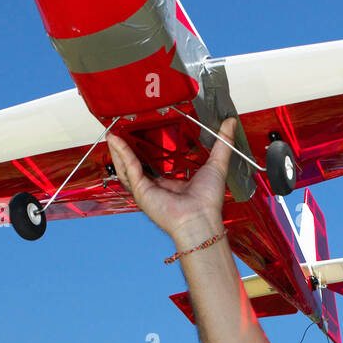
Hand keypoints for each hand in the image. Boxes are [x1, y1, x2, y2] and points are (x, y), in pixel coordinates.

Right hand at [108, 118, 235, 246]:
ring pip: (126, 167)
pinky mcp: (141, 192)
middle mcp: (156, 188)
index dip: (145, 150)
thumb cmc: (208, 202)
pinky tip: (116, 140)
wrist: (201, 218)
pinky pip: (128, 169)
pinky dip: (122, 154)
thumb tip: (229, 123)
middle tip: (121, 132)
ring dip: (118, 151)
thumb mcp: (216, 164)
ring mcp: (146, 191)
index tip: (142, 133)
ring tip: (112, 134)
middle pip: (135, 166)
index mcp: (170, 184)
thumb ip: (222, 142)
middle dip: (126, 150)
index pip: (153, 165)